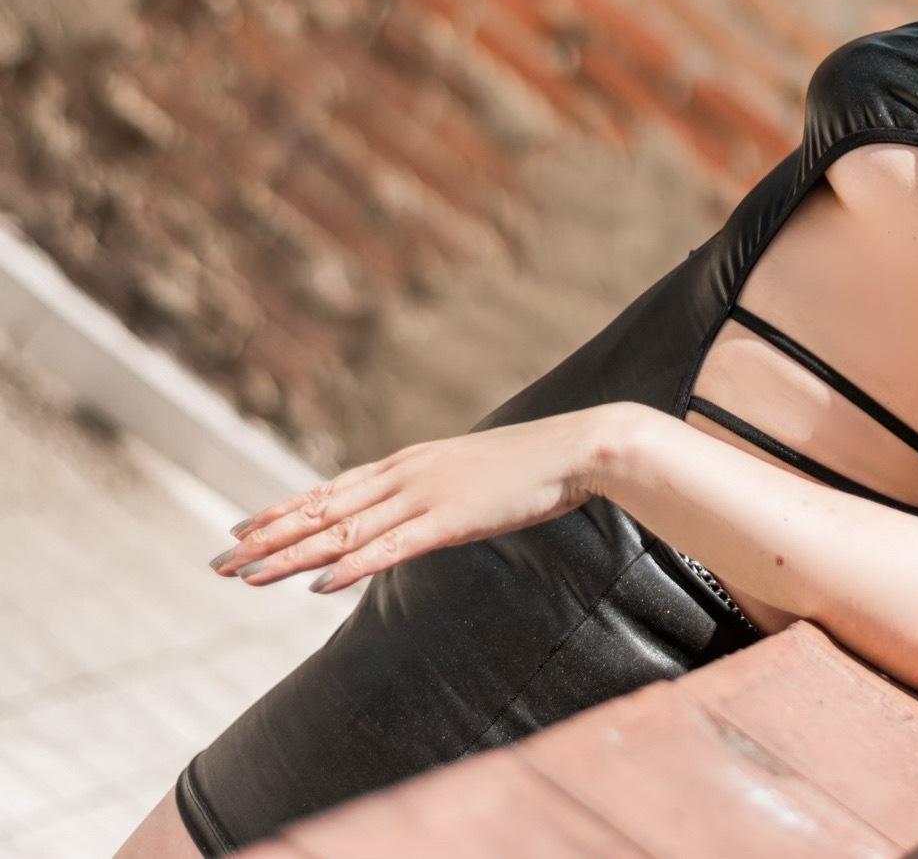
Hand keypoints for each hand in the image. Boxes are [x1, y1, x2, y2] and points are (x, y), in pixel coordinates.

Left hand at [207, 403, 638, 593]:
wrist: (581, 448)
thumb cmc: (535, 464)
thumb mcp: (473, 474)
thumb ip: (438, 489)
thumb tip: (416, 512)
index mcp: (410, 462)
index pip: (331, 488)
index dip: (283, 509)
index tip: (241, 529)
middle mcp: (406, 475)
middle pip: (323, 510)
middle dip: (268, 537)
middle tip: (219, 562)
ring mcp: (426, 496)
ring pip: (343, 531)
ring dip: (290, 556)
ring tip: (246, 577)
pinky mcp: (452, 519)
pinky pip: (391, 548)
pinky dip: (350, 566)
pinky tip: (318, 585)